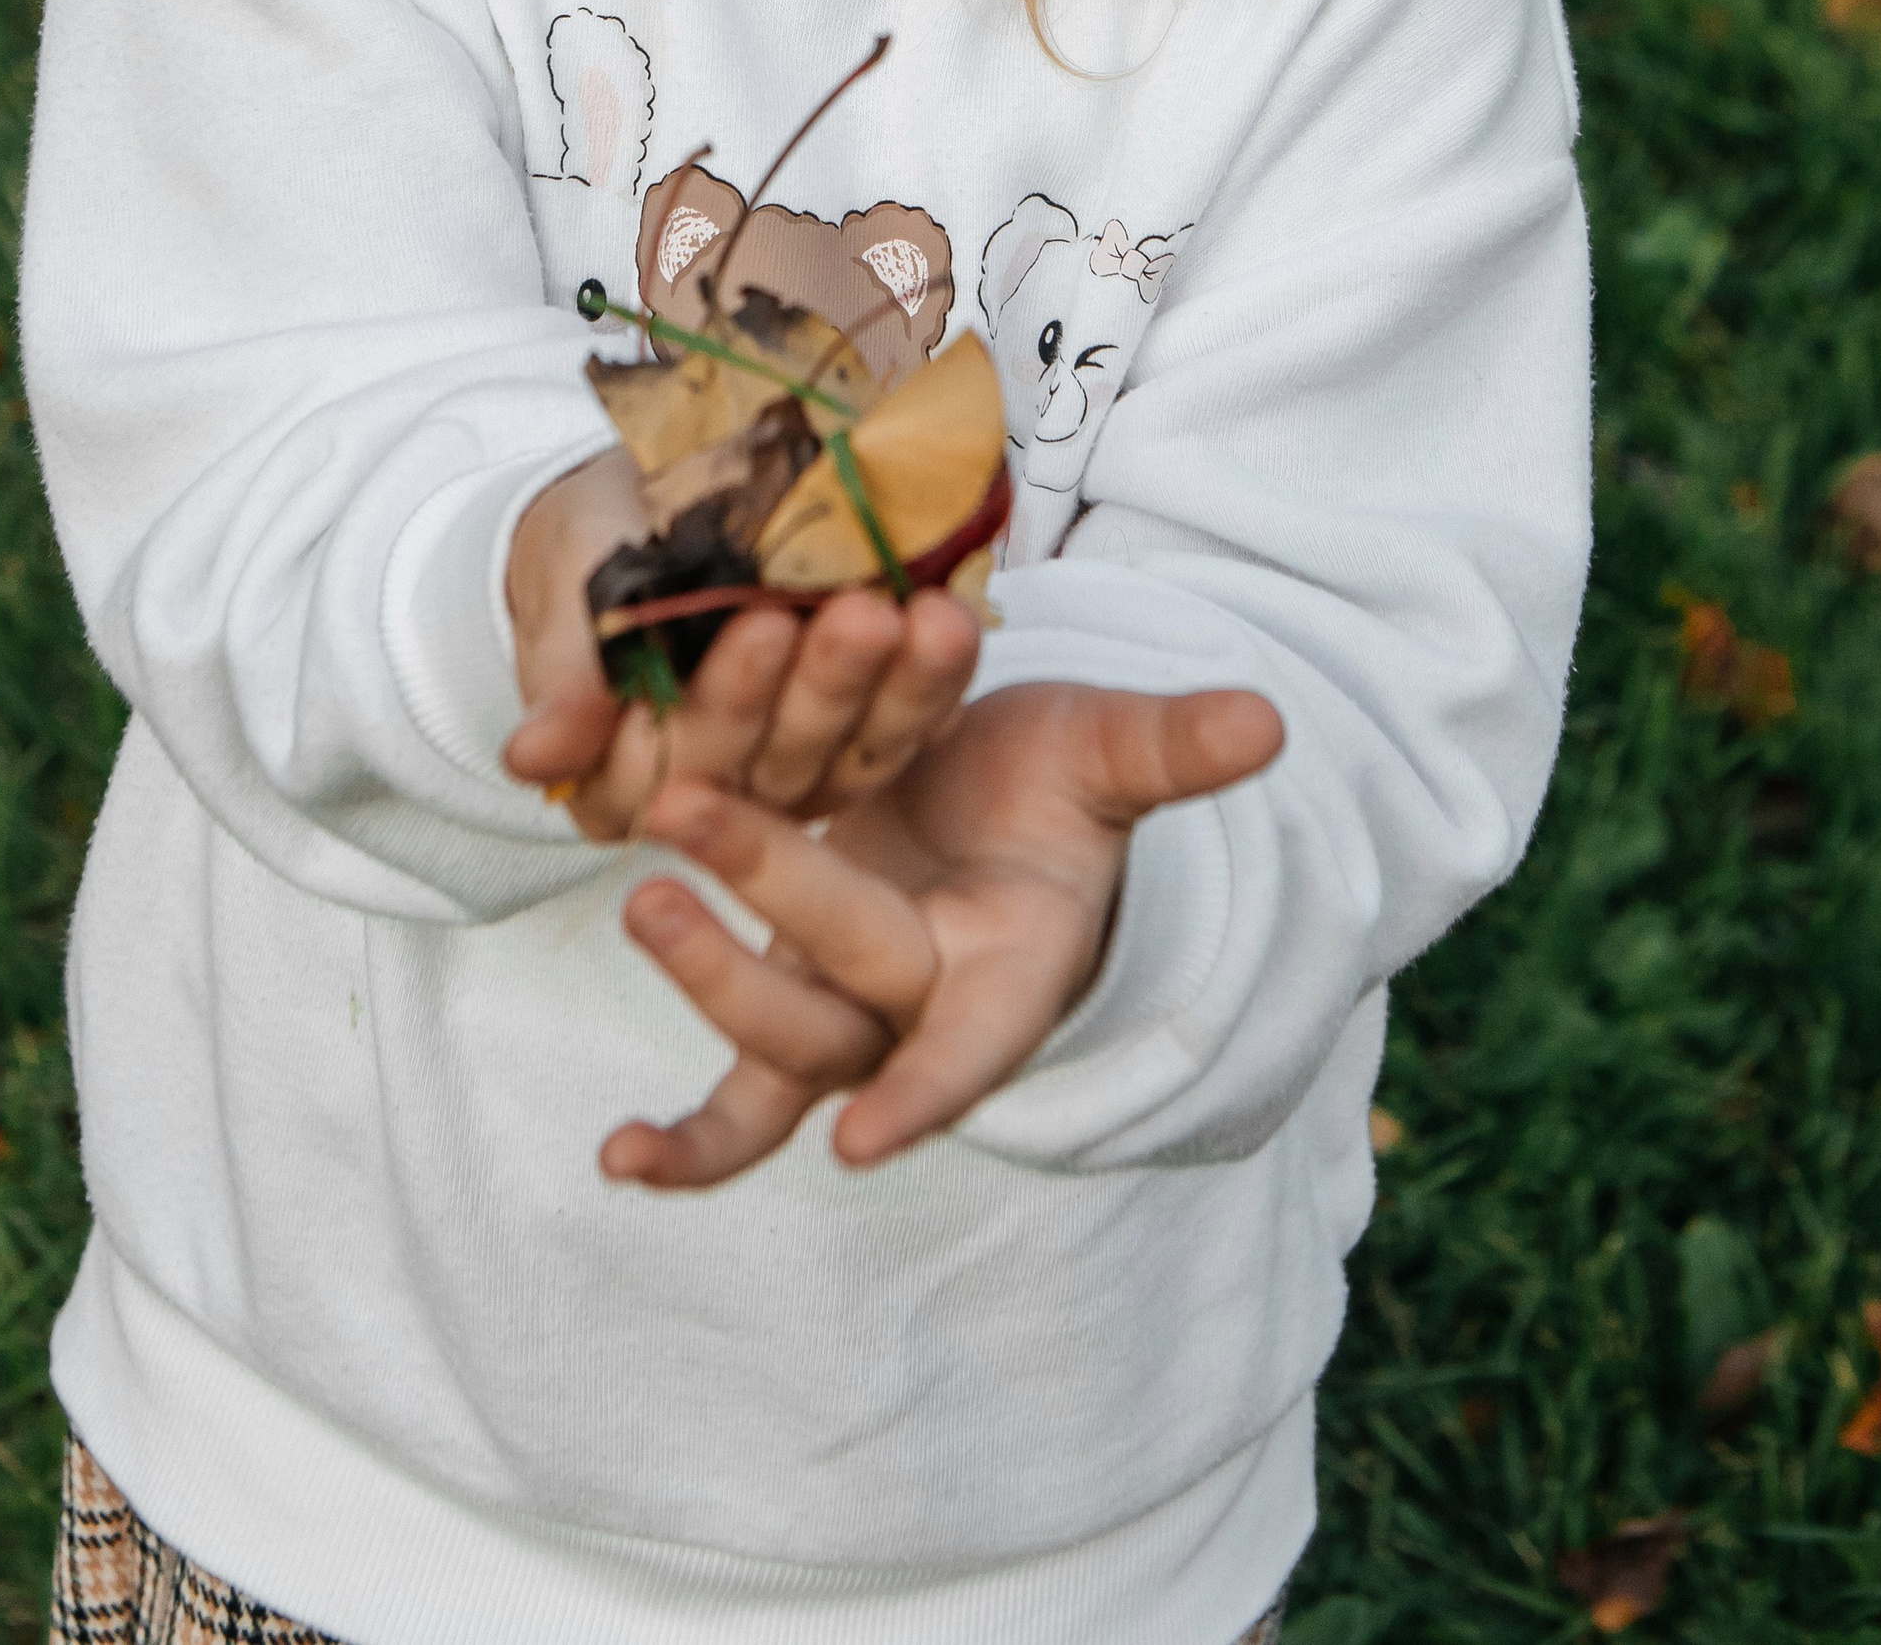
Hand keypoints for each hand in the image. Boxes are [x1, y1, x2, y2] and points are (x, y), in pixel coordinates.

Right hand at [502, 450, 982, 846]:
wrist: (646, 511)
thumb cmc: (596, 551)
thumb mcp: (567, 590)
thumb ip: (564, 675)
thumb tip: (530, 758)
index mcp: (627, 784)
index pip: (678, 758)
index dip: (725, 695)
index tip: (760, 625)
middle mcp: (716, 799)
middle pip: (775, 755)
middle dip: (822, 679)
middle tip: (861, 611)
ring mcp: (795, 772)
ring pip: (849, 747)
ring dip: (893, 683)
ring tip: (924, 614)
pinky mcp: (860, 743)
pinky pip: (905, 725)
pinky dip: (935, 679)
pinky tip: (953, 624)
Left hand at [601, 678, 1283, 1185]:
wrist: (1003, 809)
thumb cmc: (1060, 784)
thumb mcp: (1104, 751)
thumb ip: (1168, 749)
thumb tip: (1268, 719)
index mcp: (1018, 961)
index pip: (977, 1036)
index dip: (929, 1087)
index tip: (864, 1141)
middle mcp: (932, 1006)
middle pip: (844, 1010)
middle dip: (763, 954)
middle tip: (681, 857)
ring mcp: (855, 1014)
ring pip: (779, 1046)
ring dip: (711, 986)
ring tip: (646, 905)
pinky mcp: (797, 1000)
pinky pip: (744, 1108)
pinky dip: (688, 1146)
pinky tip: (613, 1161)